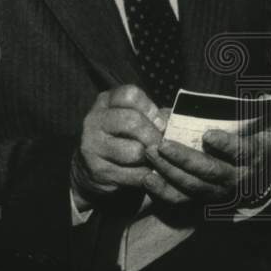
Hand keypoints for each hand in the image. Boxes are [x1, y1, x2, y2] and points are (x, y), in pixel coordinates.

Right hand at [70, 84, 165, 209]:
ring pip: (134, 151)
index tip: (160, 123)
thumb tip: (177, 118)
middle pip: (132, 121)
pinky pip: (133, 174)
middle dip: (154, 135)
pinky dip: (146, 176)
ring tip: (154, 160)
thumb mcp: (136, 119)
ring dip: (151, 158)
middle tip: (162, 145)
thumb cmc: (124, 138)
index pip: (130, 95)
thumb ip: (155, 116)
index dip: (150, 109)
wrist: (93, 168)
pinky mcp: (98, 170)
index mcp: (107, 101)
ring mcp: (92, 145)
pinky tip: (148, 173)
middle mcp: (95, 120)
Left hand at [142, 119, 270, 208]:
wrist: (261, 178)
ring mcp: (218, 190)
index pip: (241, 151)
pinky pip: (181, 199)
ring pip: (192, 185)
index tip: (208, 135)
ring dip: (169, 171)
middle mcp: (236, 177)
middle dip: (185, 159)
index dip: (225, 144)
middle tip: (162, 144)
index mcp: (253, 155)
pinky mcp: (202, 199)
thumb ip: (265, 108)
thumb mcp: (268, 124)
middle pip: (210, 170)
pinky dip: (163, 191)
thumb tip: (265, 93)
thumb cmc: (259, 140)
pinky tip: (147, 179)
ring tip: (150, 154)